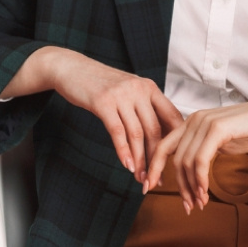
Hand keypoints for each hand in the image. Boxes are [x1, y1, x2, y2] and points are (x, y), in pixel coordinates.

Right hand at [1, 46, 182, 180]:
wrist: (72, 68)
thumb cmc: (101, 84)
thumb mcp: (128, 90)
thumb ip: (144, 107)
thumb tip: (160, 135)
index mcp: (150, 87)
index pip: (172, 116)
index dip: (176, 141)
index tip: (175, 162)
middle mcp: (139, 89)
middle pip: (155, 130)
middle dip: (157, 158)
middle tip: (156, 178)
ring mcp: (121, 95)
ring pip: (137, 134)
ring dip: (140, 160)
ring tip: (141, 178)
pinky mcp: (103, 102)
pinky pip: (117, 132)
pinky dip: (123, 151)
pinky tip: (127, 166)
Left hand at [145, 91, 247, 211]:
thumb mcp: (223, 142)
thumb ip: (205, 151)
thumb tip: (193, 172)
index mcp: (192, 122)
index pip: (163, 146)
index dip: (154, 168)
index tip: (149, 188)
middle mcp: (194, 120)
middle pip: (173, 159)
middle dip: (179, 186)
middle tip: (188, 206)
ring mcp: (205, 122)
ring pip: (185, 162)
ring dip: (191, 188)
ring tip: (200, 203)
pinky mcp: (218, 129)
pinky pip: (200, 160)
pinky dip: (200, 179)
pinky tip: (205, 192)